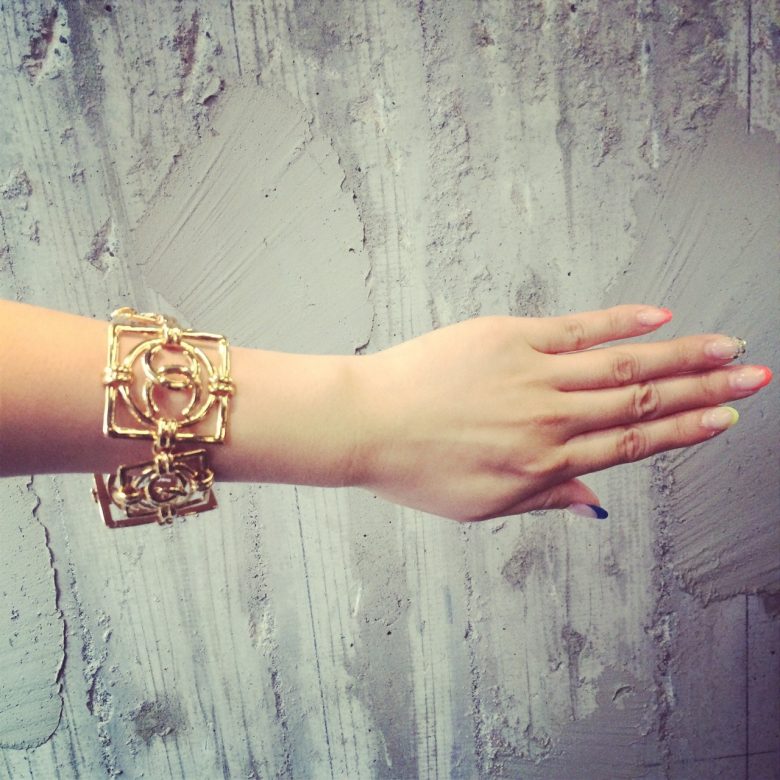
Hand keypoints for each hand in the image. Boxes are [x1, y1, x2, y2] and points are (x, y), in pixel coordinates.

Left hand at [350, 305, 771, 520]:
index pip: (634, 444)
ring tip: (725, 348)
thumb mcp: (482, 505)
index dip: (686, 431)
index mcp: (547, 464)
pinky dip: (620, 321)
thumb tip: (594, 506)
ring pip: (622, 364)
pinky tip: (658, 317)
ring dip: (681, 356)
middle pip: (644, 402)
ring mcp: (533, 376)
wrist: (366, 425)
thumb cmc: (416, 468)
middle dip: (705, 391)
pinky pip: (577, 329)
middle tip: (753, 377)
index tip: (725, 420)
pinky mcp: (510, 339)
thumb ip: (546, 500)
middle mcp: (551, 420)